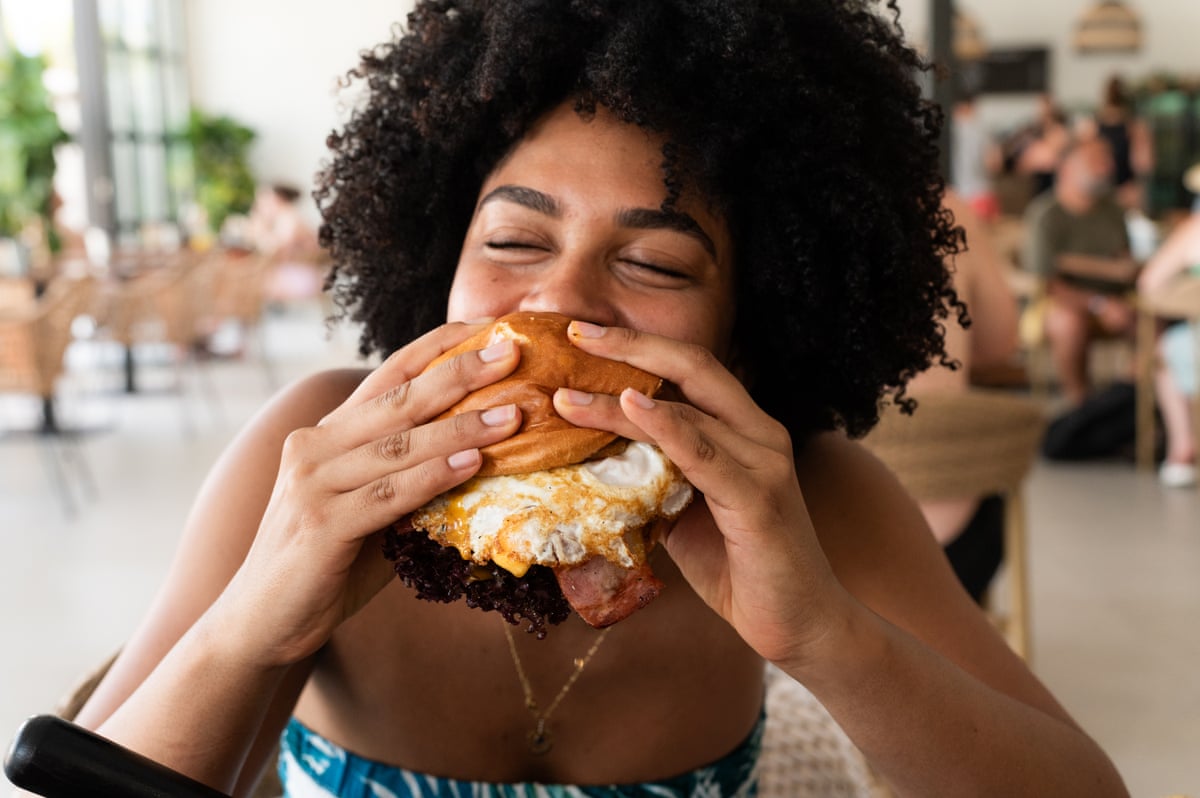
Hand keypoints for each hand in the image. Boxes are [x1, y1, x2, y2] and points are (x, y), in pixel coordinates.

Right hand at [208, 321, 522, 666]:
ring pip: (399, 445)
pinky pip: (389, 495)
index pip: (389, 376)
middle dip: (460, 372)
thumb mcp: (372, 509)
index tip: (488, 327)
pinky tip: (471, 463)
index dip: (438, 348)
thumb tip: (482, 455)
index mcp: (329, 434)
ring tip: (514, 415)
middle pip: (399, 400)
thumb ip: (409, 477)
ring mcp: (313, 483)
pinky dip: (433, 477)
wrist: (263, 622)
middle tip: (512, 353)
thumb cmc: (330, 563)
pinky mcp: (320, 524)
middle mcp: (316, 446)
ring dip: (461, 427)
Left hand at [552, 321, 846, 665]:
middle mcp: (760, 433)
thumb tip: (590, 462)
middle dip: (629, 343)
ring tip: (566, 396)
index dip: (638, 344)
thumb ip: (652, 478)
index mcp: (744, 430)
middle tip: (573, 330)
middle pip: (693, 365)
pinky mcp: (759, 499)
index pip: (689, 368)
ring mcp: (764, 463)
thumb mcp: (684, 512)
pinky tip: (630, 407)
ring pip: (687, 410)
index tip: (581, 333)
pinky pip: (704, 453)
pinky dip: (665, 425)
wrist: (799, 624)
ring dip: (619, 398)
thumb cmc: (739, 567)